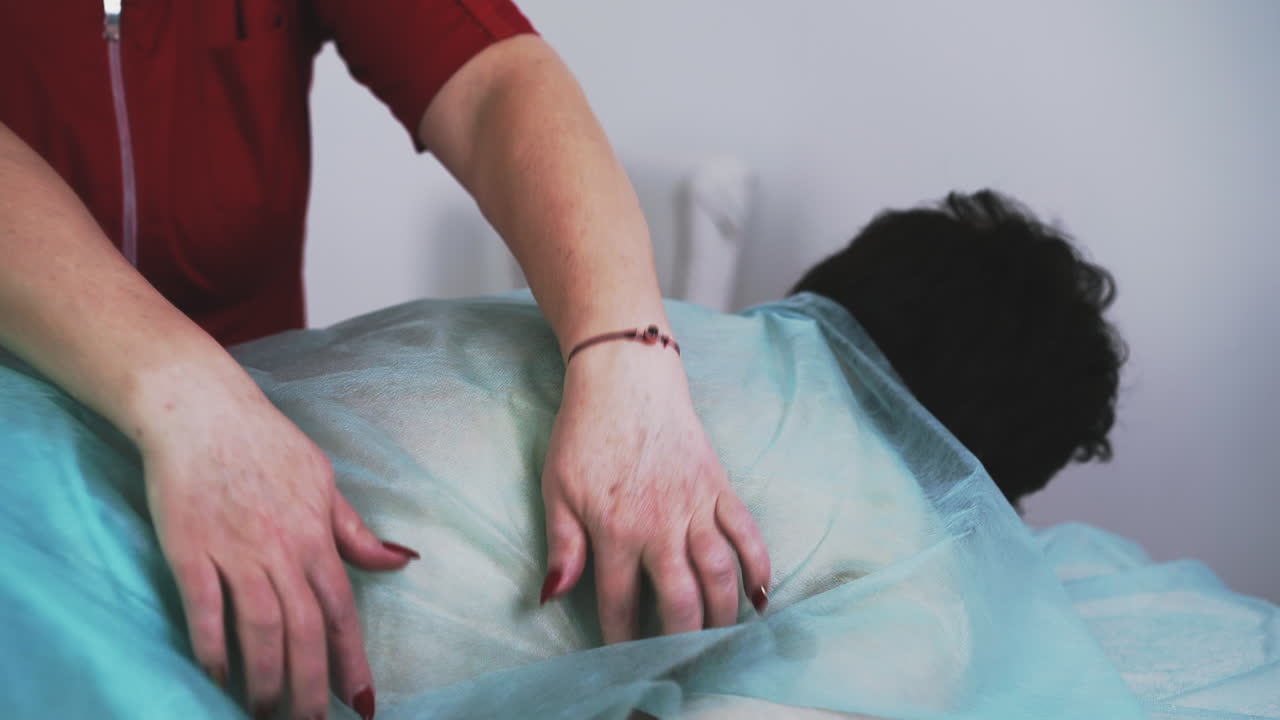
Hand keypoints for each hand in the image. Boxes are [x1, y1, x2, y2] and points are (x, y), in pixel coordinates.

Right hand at [140, 379, 415, 719]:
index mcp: (316, 535)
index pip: (343, 610)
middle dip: (311, 687)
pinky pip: (206, 610)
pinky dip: (212, 648)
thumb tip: (400, 561)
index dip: (353, 660)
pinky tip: (216, 678)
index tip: (362, 702)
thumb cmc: (264, 442)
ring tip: (263, 713)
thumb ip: (354, 531)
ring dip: (265, 678)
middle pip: (304, 631)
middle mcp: (282, 549)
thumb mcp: (323, 480)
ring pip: (259, 629)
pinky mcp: (190, 550)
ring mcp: (235, 551)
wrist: (200, 408)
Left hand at [539, 342, 770, 642]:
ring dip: (723, 614)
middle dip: (682, 640)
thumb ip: (562, 546)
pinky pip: (746, 532)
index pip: (620, 603)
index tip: (625, 662)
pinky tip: (761, 596)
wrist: (626, 377)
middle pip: (680, 599)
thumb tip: (552, 597)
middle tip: (682, 664)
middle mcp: (660, 524)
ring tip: (721, 641)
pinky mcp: (719, 486)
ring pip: (719, 573)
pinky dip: (759, 565)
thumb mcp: (557, 489)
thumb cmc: (584, 433)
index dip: (622, 640)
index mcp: (615, 529)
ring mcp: (695, 505)